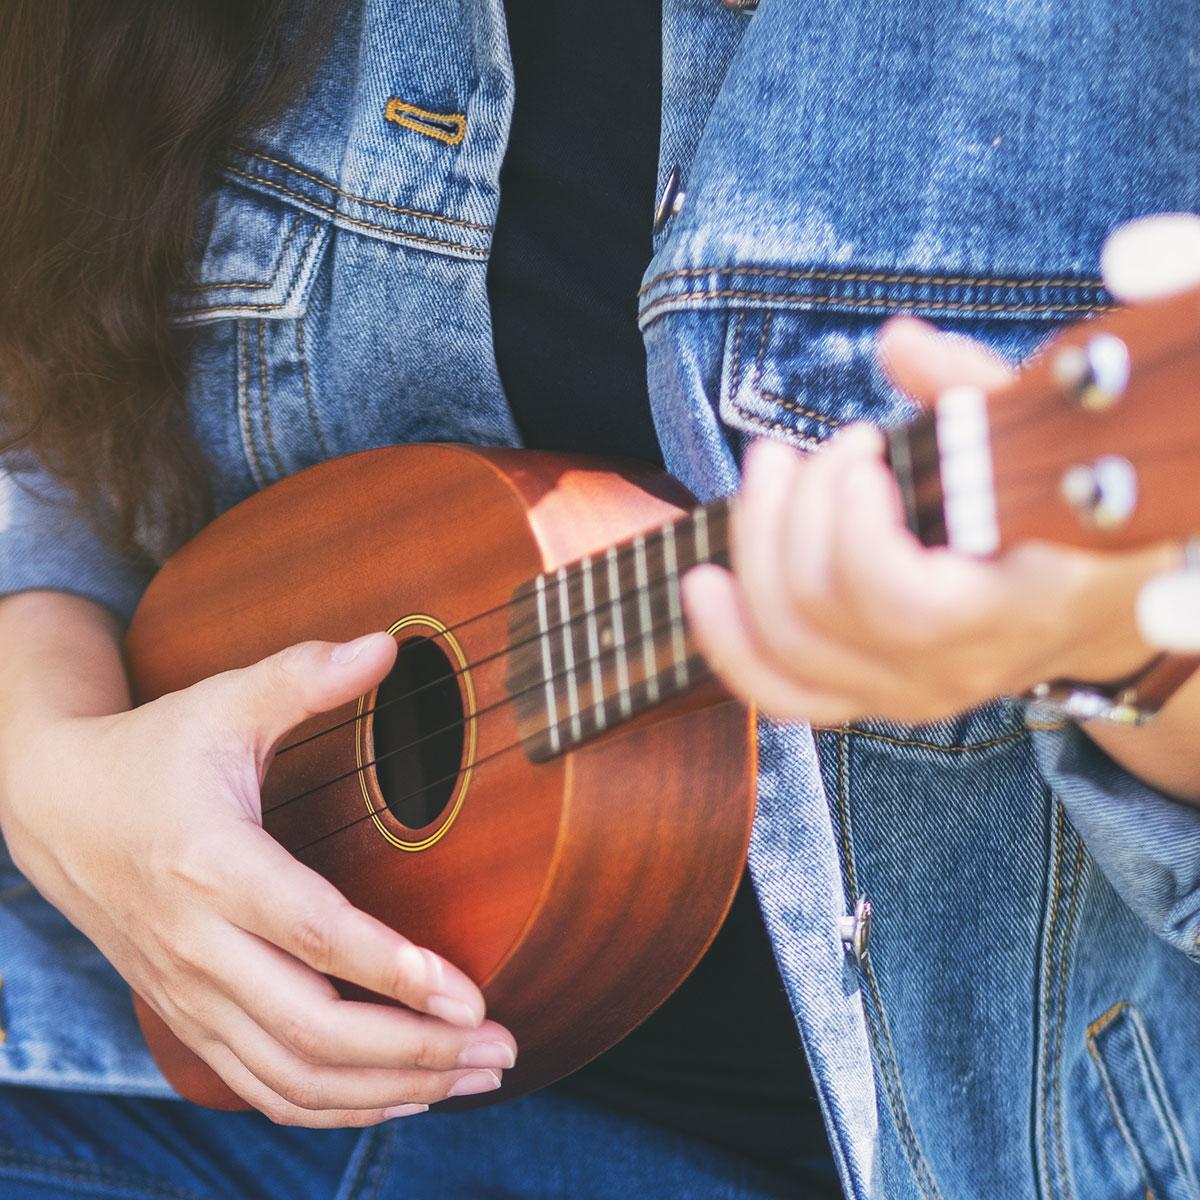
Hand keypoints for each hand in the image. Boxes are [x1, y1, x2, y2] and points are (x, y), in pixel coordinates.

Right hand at [0, 633, 515, 1126]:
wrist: (57, 809)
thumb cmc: (154, 752)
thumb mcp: (225, 702)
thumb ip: (303, 676)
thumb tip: (388, 644)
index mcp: (213, 862)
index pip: (312, 934)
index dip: (394, 969)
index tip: (470, 996)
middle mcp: (198, 943)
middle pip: (311, 1029)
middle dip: (416, 1051)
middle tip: (501, 1047)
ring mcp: (190, 993)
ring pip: (292, 1077)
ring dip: (389, 1089)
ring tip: (474, 1077)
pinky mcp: (190, 1016)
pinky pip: (264, 1088)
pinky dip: (335, 1106)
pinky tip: (400, 1094)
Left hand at [682, 291, 1186, 726]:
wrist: (1097, 605)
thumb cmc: (1067, 512)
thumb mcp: (1046, 440)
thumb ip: (973, 389)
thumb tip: (897, 343)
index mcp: (1007, 609)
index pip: (897, 599)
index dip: (850, 521)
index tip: (863, 450)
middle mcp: (948, 671)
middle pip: (815, 609)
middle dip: (790, 510)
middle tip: (813, 449)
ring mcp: (902, 695)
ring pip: (786, 647)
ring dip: (753, 548)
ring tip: (768, 475)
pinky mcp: (866, 698)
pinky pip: (781, 692)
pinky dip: (729, 640)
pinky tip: (702, 587)